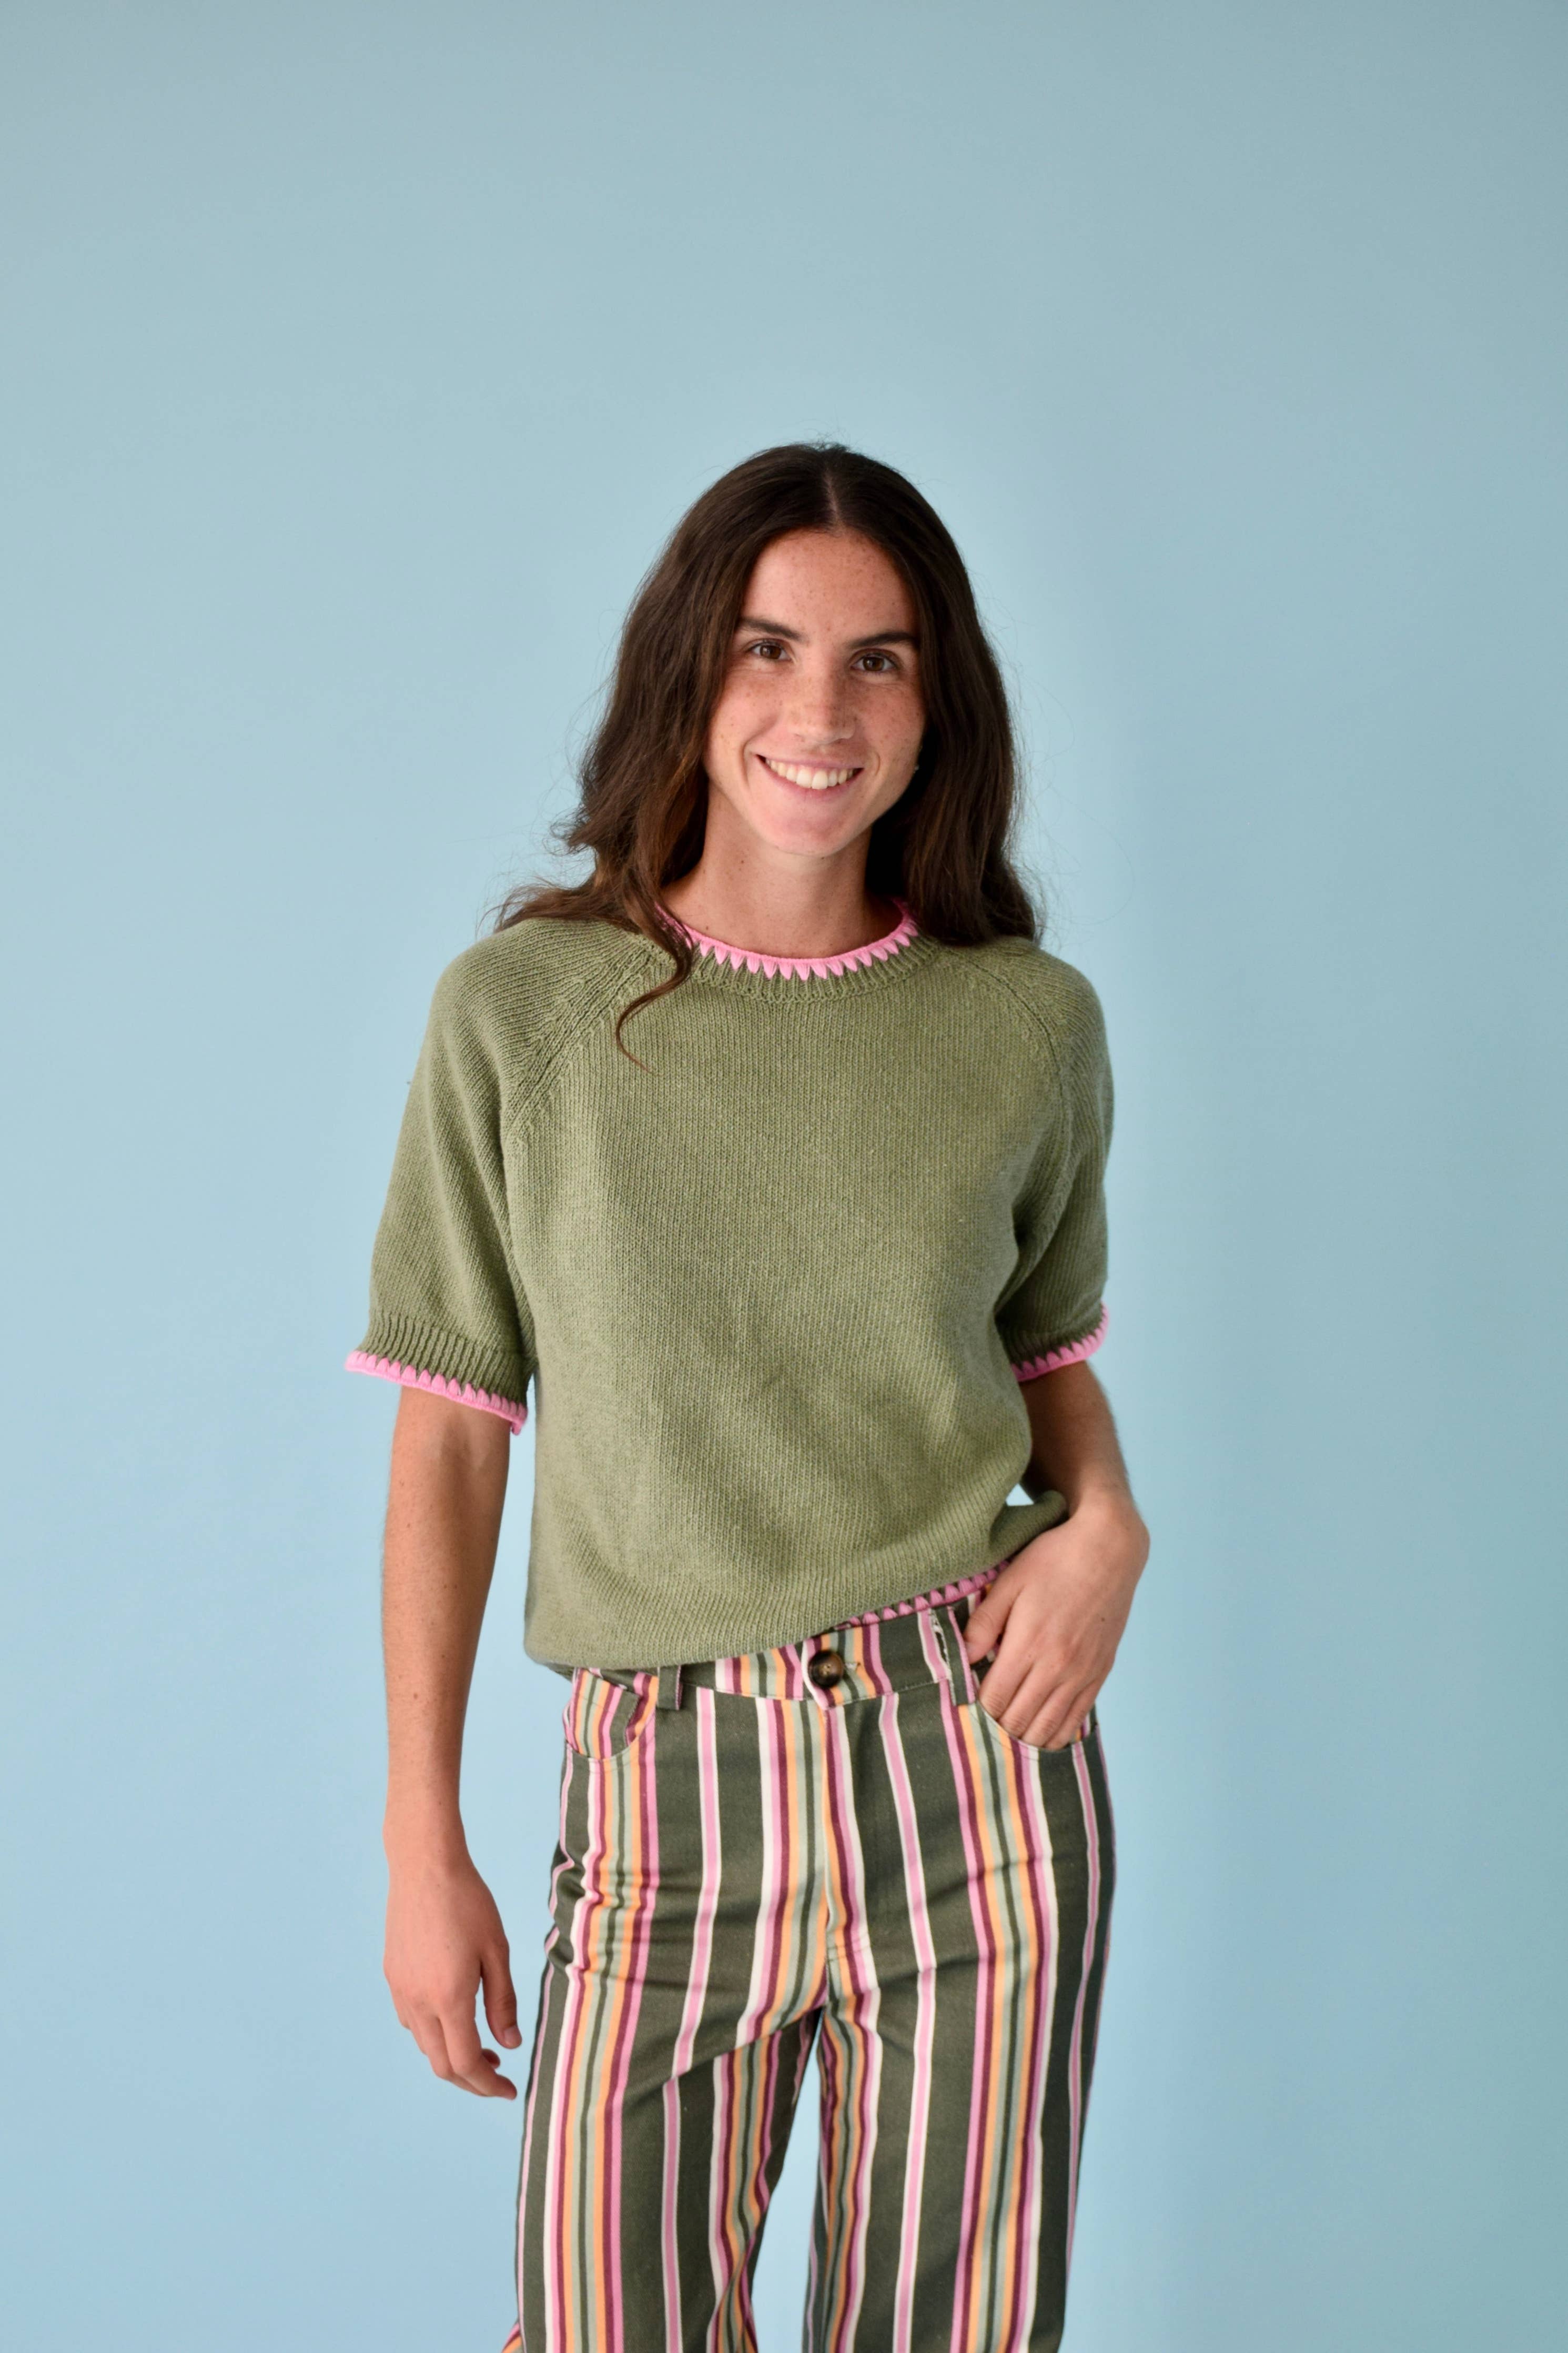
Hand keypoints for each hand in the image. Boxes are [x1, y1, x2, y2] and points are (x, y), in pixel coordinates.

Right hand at [383, 1841, 521, 2096]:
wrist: (424, 1865)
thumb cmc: (468, 1902)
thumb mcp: (496, 1950)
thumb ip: (502, 2001)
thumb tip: (509, 2045)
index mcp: (448, 1997)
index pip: (466, 2063)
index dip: (488, 2085)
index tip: (509, 2090)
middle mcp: (418, 2001)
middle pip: (441, 2064)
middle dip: (470, 2080)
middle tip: (497, 2076)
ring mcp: (400, 1989)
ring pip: (424, 2045)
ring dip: (451, 2056)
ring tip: (482, 2047)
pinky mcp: (392, 1975)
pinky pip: (411, 2021)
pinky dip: (434, 2033)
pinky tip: (453, 2016)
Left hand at [961, 1493, 1148, 1749]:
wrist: (1109, 1549)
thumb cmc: (1055, 1560)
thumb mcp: (1010, 1582)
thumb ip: (984, 1622)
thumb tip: (965, 1657)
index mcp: (1029, 1644)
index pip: (995, 1699)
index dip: (977, 1710)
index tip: (966, 1706)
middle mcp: (1058, 1667)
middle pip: (1020, 1720)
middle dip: (997, 1727)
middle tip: (982, 1722)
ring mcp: (1082, 1673)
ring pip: (1049, 1728)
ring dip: (1025, 1737)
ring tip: (1008, 1730)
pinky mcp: (1100, 1673)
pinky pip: (1077, 1719)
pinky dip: (1057, 1733)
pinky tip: (1042, 1733)